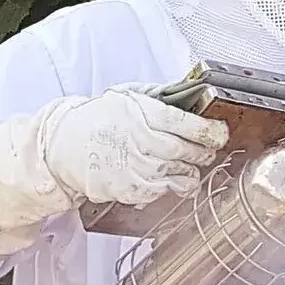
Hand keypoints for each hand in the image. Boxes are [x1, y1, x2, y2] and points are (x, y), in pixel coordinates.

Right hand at [38, 91, 227, 210]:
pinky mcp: (135, 190)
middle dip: (205, 152)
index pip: (189, 125)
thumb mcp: (126, 95)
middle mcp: (144, 142)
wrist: (64, 147)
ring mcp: (140, 168)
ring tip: (188, 163)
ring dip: (193, 170)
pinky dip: (175, 185)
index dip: (211, 131)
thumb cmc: (97, 119)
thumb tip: (191, 94)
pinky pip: (168, 190)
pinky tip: (170, 176)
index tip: (220, 133)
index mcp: (143, 114)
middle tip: (207, 150)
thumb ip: (159, 96)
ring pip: (184, 174)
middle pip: (191, 151)